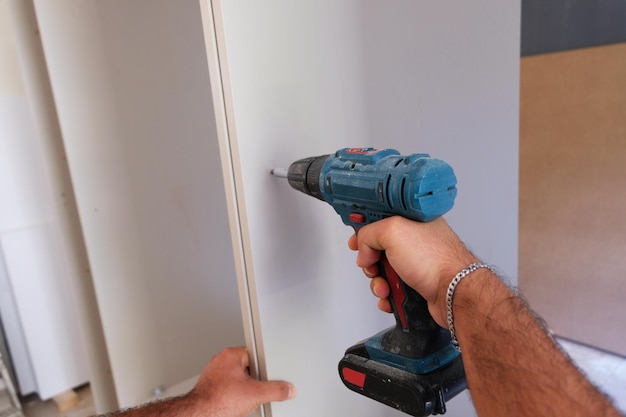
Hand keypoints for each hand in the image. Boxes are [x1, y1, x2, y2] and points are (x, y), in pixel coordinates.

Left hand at [189, 347, 295, 416]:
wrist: (200, 414)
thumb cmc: (218, 400)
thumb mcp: (256, 394)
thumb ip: (276, 390)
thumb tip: (287, 389)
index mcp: (230, 354)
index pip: (255, 354)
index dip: (265, 366)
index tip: (269, 375)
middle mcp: (220, 361)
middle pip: (247, 367)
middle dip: (254, 380)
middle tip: (255, 390)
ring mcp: (213, 374)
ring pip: (237, 379)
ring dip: (243, 389)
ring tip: (243, 399)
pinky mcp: (210, 386)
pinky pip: (228, 388)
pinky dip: (233, 395)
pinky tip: (235, 403)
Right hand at [348, 216, 477, 326]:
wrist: (454, 293)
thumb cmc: (436, 260)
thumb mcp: (393, 231)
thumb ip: (369, 233)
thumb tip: (363, 249)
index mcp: (412, 221)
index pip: (381, 218)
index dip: (365, 227)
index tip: (355, 237)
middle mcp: (415, 241)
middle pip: (378, 247)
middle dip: (370, 261)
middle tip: (372, 265)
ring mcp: (417, 263)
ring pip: (384, 272)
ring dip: (378, 282)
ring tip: (386, 286)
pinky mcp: (417, 284)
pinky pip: (393, 289)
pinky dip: (388, 296)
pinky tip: (392, 297)